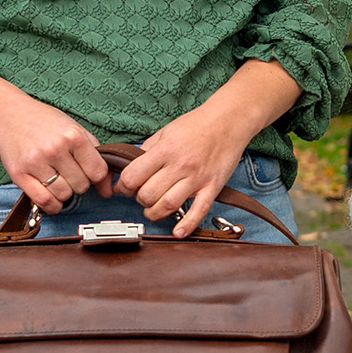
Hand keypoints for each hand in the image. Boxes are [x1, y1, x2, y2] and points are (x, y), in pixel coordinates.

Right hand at [0, 76, 108, 212]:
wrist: (8, 115)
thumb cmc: (44, 122)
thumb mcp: (74, 129)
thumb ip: (96, 156)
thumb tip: (108, 189)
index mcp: (72, 136)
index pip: (98, 171)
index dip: (95, 175)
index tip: (87, 170)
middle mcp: (54, 149)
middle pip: (81, 186)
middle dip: (79, 182)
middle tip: (69, 171)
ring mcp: (35, 162)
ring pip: (64, 195)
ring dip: (65, 192)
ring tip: (58, 178)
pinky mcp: (19, 175)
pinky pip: (44, 202)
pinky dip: (52, 204)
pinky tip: (52, 194)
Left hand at [117, 104, 247, 233]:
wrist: (228, 121)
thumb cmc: (197, 124)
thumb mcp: (165, 132)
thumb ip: (147, 150)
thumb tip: (130, 167)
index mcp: (165, 150)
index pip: (133, 176)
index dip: (123, 186)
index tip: (124, 187)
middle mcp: (180, 165)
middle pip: (148, 194)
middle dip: (139, 199)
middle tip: (141, 196)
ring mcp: (197, 178)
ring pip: (168, 205)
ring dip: (155, 213)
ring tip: (153, 209)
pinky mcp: (212, 187)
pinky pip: (199, 211)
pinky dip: (187, 225)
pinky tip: (178, 232)